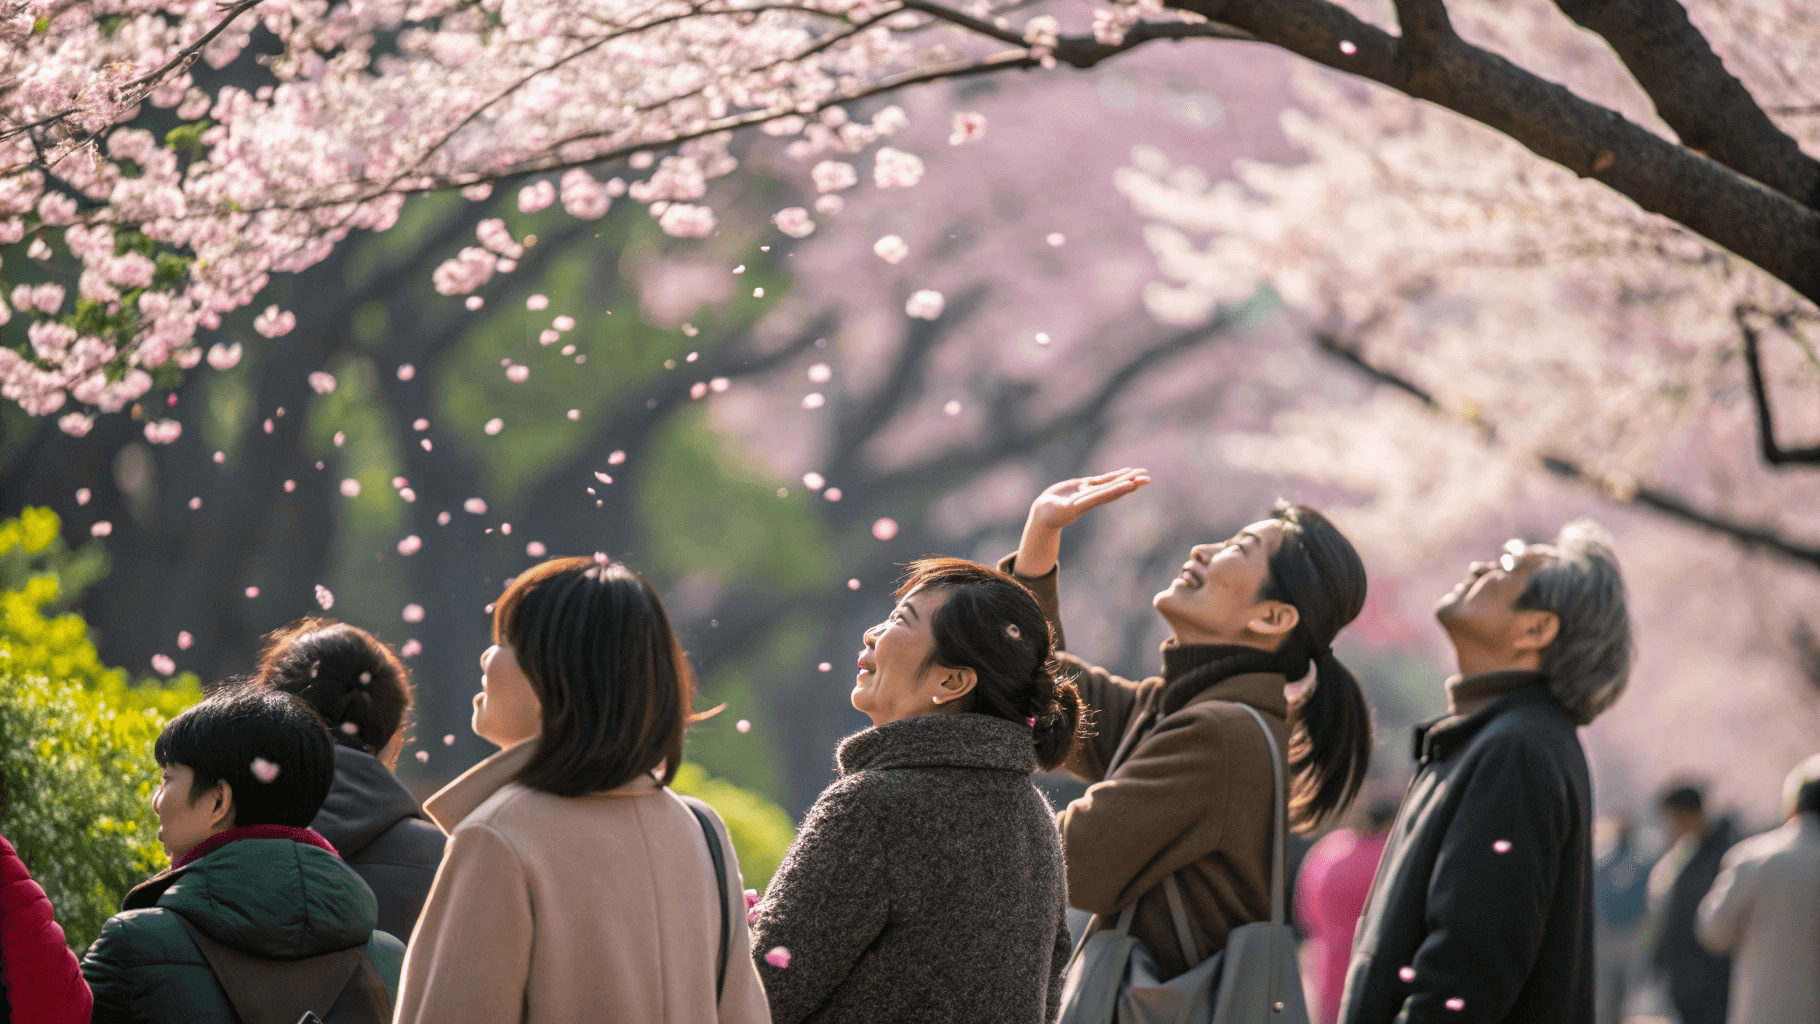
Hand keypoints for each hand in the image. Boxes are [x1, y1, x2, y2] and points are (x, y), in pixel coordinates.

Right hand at [1014, 468, 1148, 577]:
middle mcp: (1091, 498)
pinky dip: (1116, 476)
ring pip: (1112, 484)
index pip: (1104, 496)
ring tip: (1143, 473)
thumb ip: (1062, 507)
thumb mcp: (1054, 509)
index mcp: (1084, 504)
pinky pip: (1104, 480)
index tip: (1131, 485)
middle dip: (1130, 483)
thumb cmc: (1048, 513)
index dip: (1117, 490)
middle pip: (1114, 489)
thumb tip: (1069, 505)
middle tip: (1147, 478)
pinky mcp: (1086, 487)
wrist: (1045, 514)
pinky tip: (1127, 472)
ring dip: (1128, 478)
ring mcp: (1090, 492)